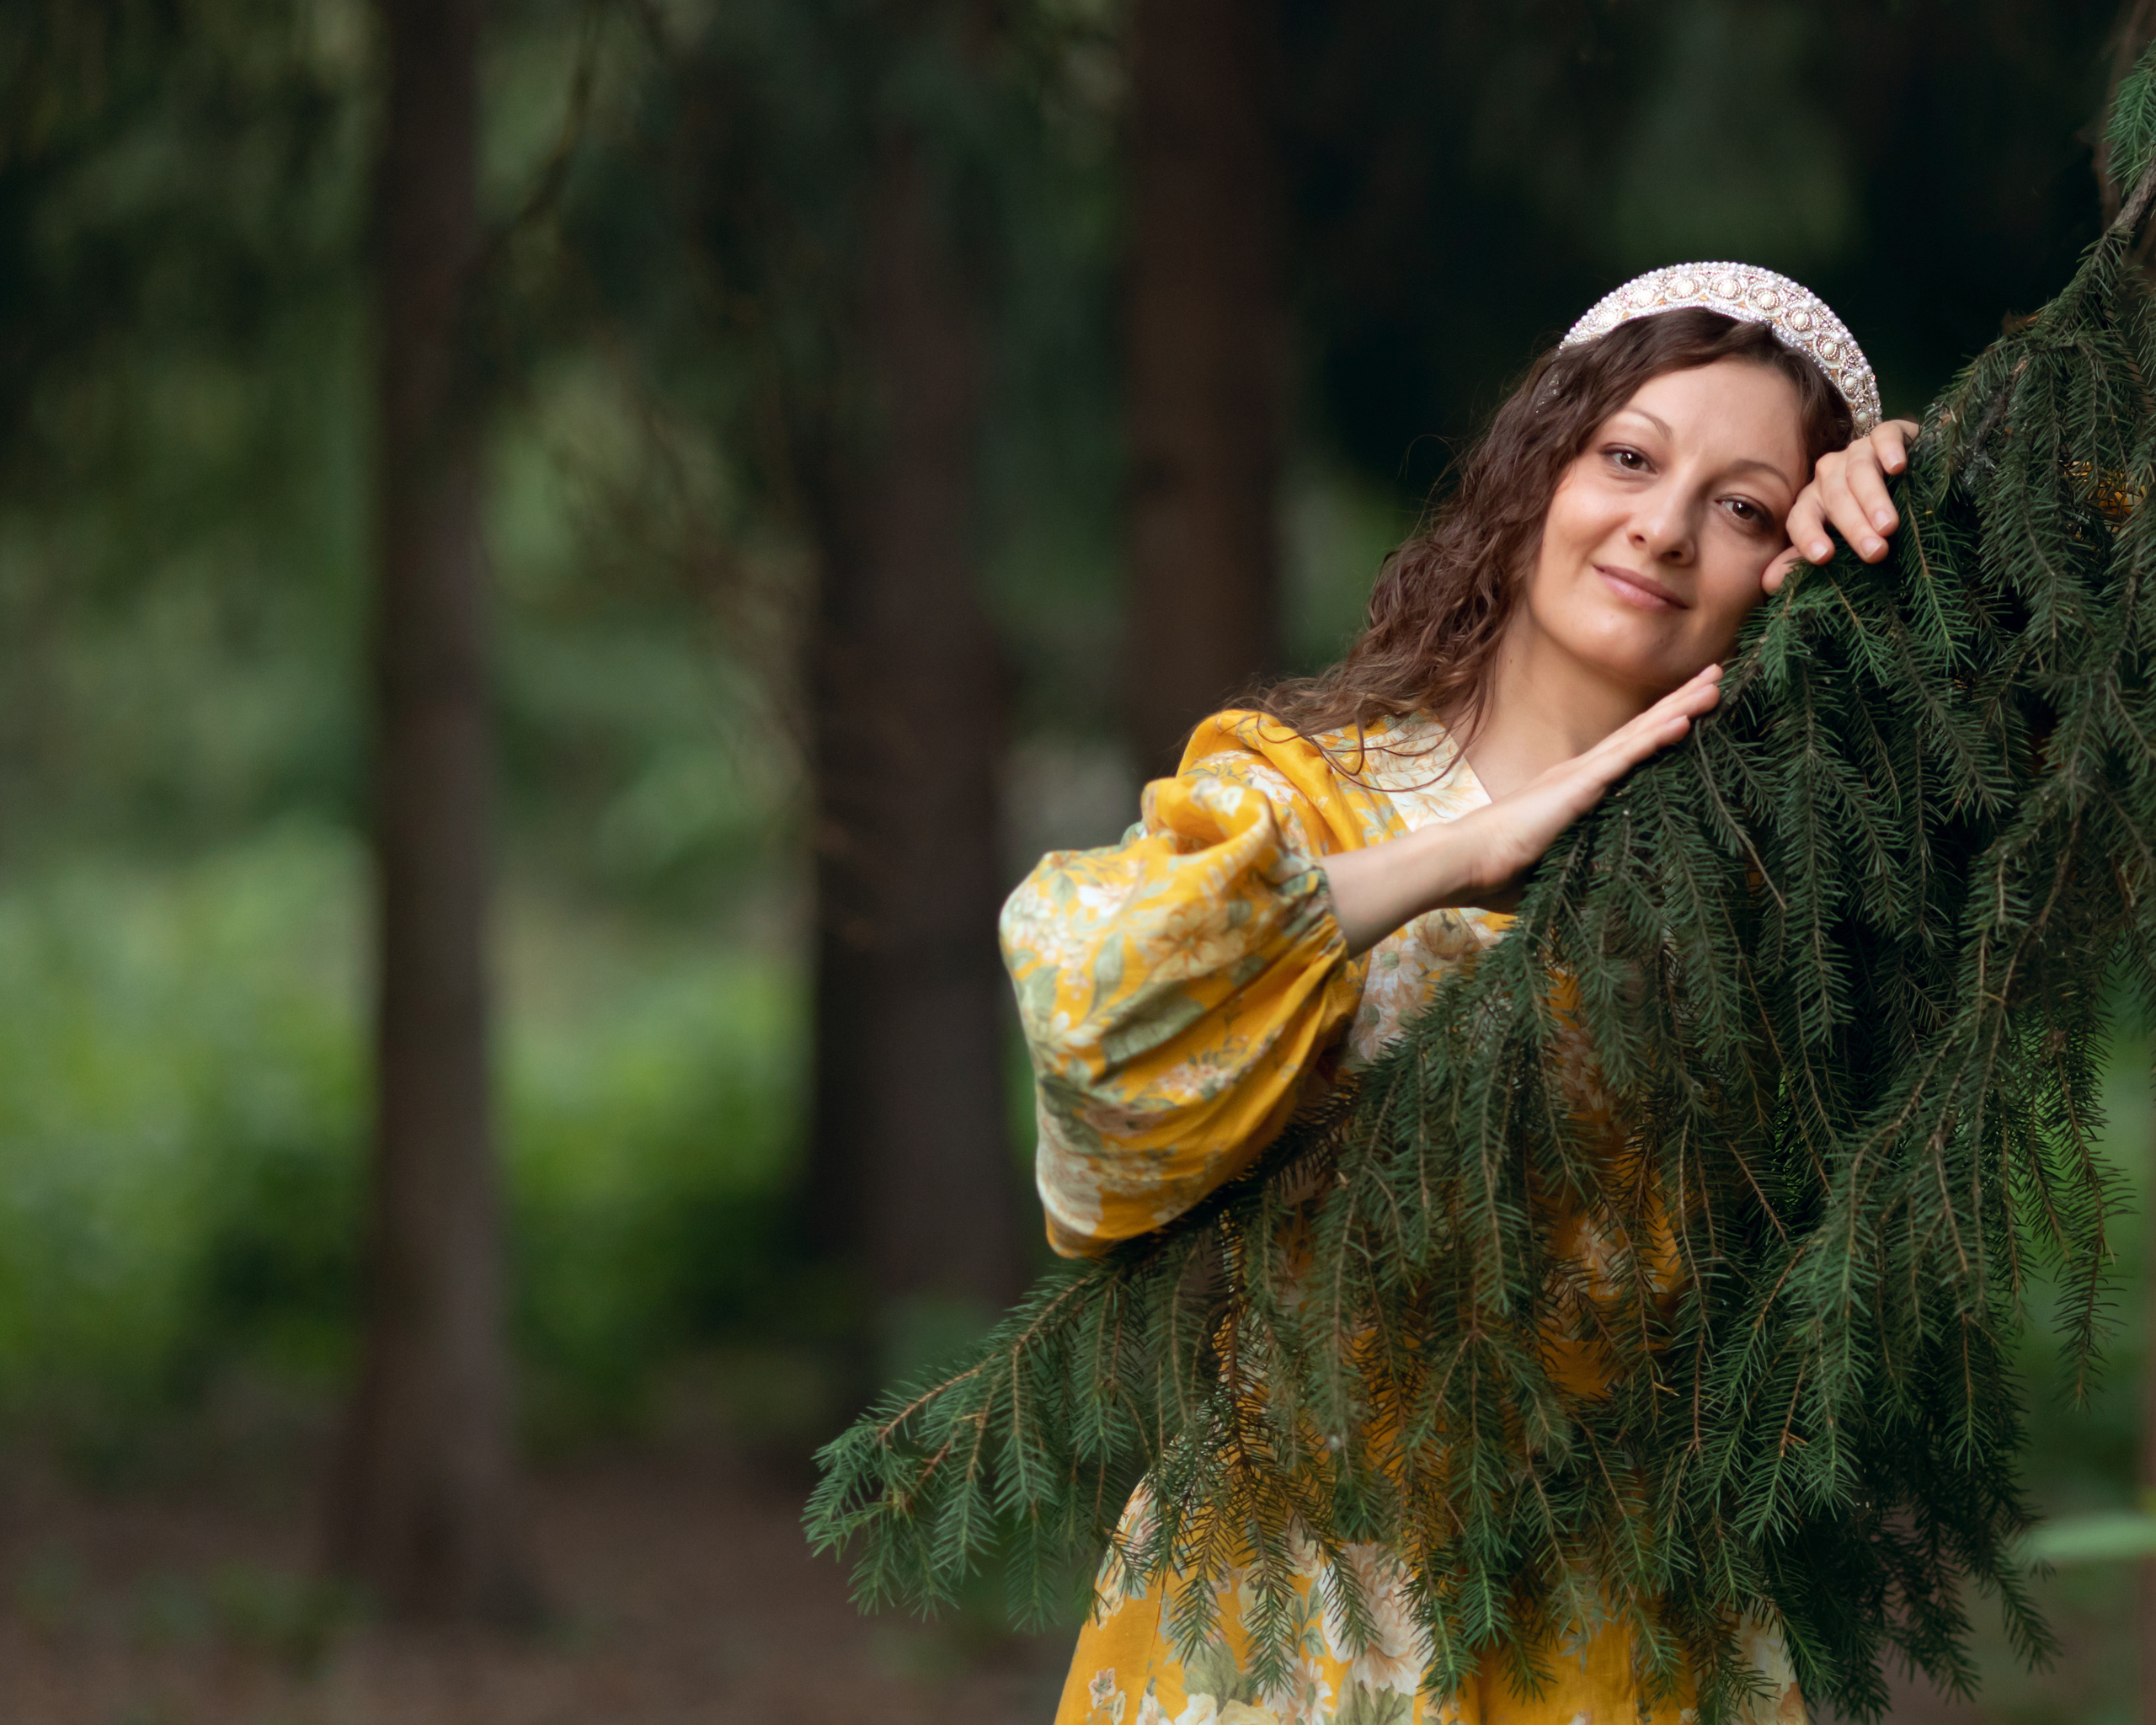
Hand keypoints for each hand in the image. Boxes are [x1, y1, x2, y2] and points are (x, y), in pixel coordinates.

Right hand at [1320, 665, 1723, 951]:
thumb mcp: (1549, 870)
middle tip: (1715, 675)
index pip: (1626, 752)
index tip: (1689, 709)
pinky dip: (1656, 737)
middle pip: (1640, 730)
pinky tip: (1684, 720)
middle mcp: (1580, 773)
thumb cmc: (1495, 874)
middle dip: (1679, 701)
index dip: (1658, 727)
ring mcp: (1580, 775)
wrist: (1463, 862)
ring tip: (1715, 682)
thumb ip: (1573, 870)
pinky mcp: (1579, 786)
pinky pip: (1627, 757)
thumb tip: (1591, 901)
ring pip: (1641, 734)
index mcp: (1573, 790)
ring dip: (1680, 707)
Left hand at [1765, 417, 1919, 593]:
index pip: (1800, 518)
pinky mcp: (1889, 434)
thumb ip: (1803, 560)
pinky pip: (1884, 436)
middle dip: (1853, 527)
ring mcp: (1858, 452)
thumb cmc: (1871, 521)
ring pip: (1858, 471)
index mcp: (1813, 503)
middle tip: (1875, 552)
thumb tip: (1769, 582)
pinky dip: (1889, 450)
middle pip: (1833, 498)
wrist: (1915, 480)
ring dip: (1873, 500)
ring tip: (1889, 526)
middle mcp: (1829, 475)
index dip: (1808, 537)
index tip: (1823, 557)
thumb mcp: (1840, 543)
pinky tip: (1898, 467)